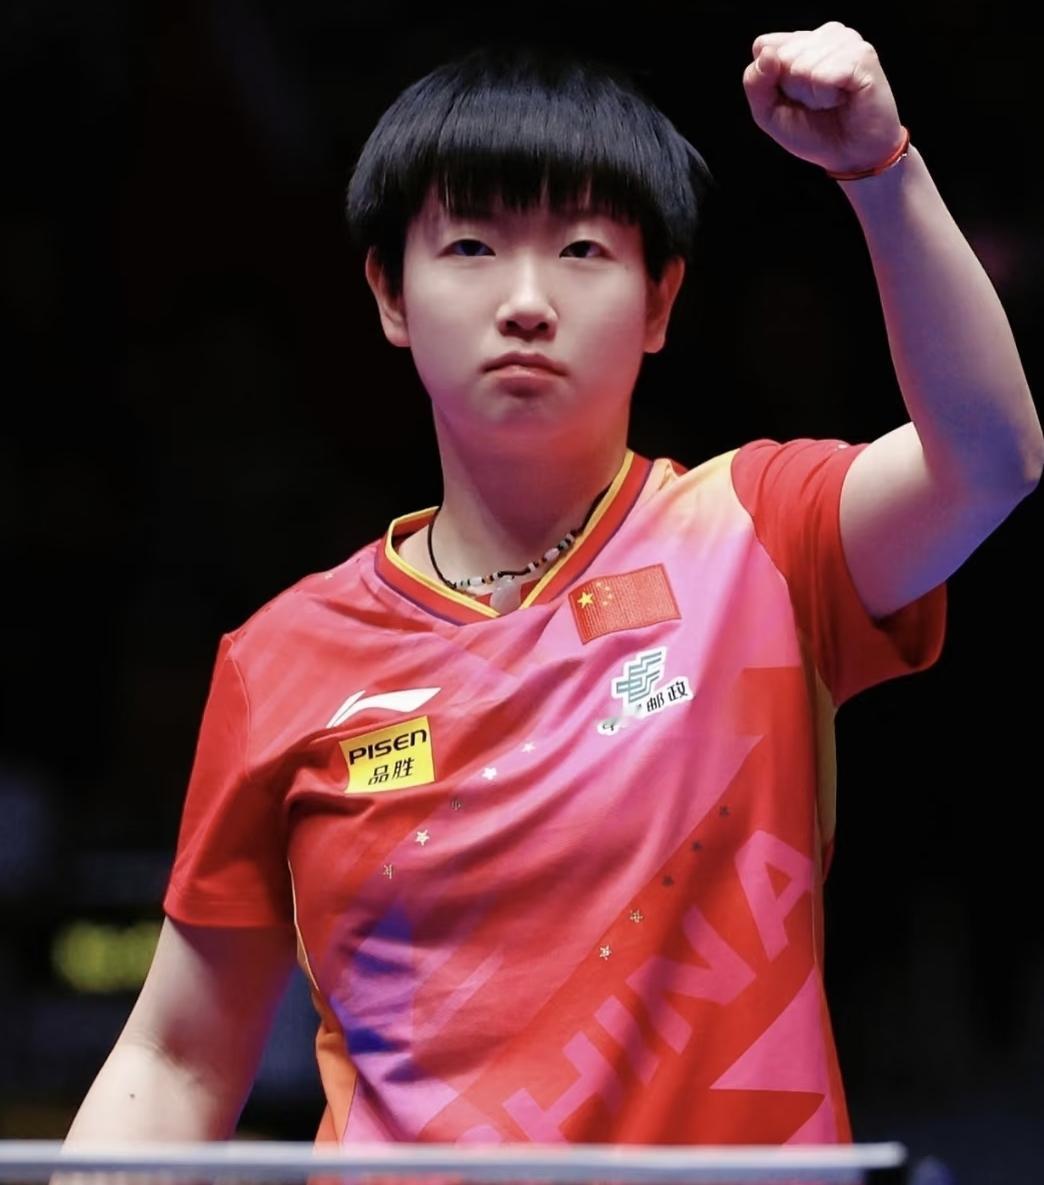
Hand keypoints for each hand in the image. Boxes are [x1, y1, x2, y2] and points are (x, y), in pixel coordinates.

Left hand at [742, 21, 904, 174]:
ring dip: (812, 96)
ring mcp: (846, 41)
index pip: (763, 46)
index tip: (792, 98)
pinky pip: (823, 75)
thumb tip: (766, 55)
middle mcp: (824, 35)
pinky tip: (843, 98)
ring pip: (802, 66)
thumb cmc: (814, 132)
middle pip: (781, 57)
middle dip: (793, 90)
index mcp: (801, 42)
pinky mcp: (862, 55)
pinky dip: (827, 97)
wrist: (851, 156)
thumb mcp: (769, 113)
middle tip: (816, 103)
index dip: (770, 81)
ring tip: (831, 101)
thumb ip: (756, 84)